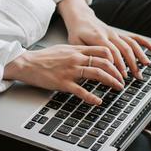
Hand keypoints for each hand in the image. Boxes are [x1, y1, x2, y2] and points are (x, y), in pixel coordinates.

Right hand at [3, 45, 125, 104]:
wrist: (27, 63)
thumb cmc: (44, 58)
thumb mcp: (64, 49)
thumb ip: (78, 52)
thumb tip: (91, 56)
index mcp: (77, 50)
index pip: (102, 50)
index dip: (115, 58)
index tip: (120, 66)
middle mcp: (76, 58)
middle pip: (104, 62)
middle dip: (117, 72)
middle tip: (123, 79)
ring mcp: (70, 71)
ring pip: (97, 73)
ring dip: (111, 81)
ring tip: (118, 87)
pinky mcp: (63, 83)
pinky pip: (81, 91)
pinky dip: (92, 97)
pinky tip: (98, 101)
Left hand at [65, 12, 150, 80]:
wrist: (80, 17)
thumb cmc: (77, 32)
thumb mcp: (75, 43)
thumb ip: (85, 54)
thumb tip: (93, 67)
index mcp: (98, 37)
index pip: (111, 52)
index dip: (118, 64)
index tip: (121, 76)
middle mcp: (110, 34)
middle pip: (124, 49)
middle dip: (132, 63)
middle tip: (136, 76)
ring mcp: (116, 34)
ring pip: (131, 44)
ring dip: (140, 55)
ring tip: (146, 66)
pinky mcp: (119, 34)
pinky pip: (133, 38)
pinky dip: (144, 43)